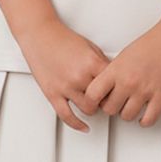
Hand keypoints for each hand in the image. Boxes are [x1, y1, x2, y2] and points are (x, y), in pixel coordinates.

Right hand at [17, 16, 112, 132]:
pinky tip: (84, 127)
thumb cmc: (63, 39)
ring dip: (93, 109)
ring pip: (88, 109)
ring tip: (94, 105)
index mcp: (91, 63)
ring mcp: (65, 87)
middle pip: (102, 99)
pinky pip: (66, 115)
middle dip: (106, 100)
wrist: (40, 35)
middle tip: (108, 100)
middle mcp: (79, 76)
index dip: (119, 89)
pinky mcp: (53, 94)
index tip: (120, 91)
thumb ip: (102, 65)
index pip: (114, 85)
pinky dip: (77, 124)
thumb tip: (114, 79)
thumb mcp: (90, 47)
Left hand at [80, 18, 160, 127]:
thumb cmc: (152, 43)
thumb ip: (113, 73)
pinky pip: (149, 119)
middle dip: (112, 108)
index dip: (91, 102)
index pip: (92, 95)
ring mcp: (145, 90)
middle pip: (109, 109)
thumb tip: (105, 88)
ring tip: (132, 106)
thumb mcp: (123, 56)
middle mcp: (128, 81)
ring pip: (127, 116)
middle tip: (117, 103)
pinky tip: (144, 115)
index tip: (94, 103)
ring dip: (129, 113)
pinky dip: (145, 120)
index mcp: (116, 70)